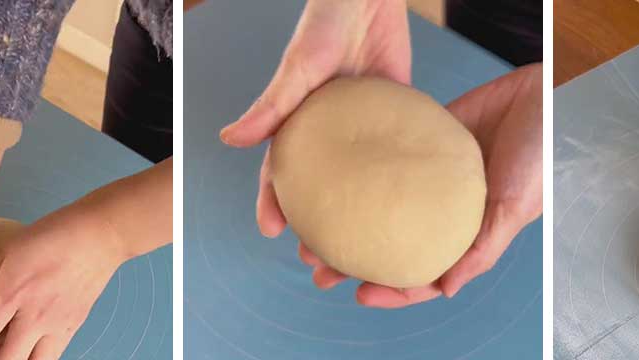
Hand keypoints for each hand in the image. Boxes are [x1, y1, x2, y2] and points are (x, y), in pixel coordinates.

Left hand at [0, 207, 126, 359]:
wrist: (99, 235)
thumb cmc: (53, 235)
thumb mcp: (9, 253)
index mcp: (11, 295)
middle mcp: (34, 317)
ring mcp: (58, 324)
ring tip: (5, 350)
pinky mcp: (75, 325)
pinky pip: (52, 353)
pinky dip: (36, 353)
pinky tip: (29, 338)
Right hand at [219, 0, 410, 237]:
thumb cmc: (326, 22)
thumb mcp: (299, 66)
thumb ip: (272, 104)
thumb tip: (229, 141)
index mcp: (300, 125)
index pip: (281, 172)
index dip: (273, 203)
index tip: (272, 232)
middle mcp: (330, 133)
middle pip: (321, 189)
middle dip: (316, 225)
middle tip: (317, 256)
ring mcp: (364, 129)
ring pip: (360, 183)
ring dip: (358, 217)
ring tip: (363, 249)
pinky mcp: (397, 117)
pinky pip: (398, 156)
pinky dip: (401, 184)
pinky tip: (409, 209)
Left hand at [298, 64, 543, 307]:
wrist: (543, 94)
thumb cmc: (541, 154)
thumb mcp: (516, 207)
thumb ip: (482, 248)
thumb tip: (444, 289)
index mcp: (467, 234)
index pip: (424, 273)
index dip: (393, 289)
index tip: (358, 293)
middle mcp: (443, 210)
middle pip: (391, 242)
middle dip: (353, 259)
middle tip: (316, 265)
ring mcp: (431, 176)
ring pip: (380, 203)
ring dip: (347, 215)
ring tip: (310, 225)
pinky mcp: (424, 140)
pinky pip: (386, 157)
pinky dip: (360, 168)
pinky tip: (332, 172)